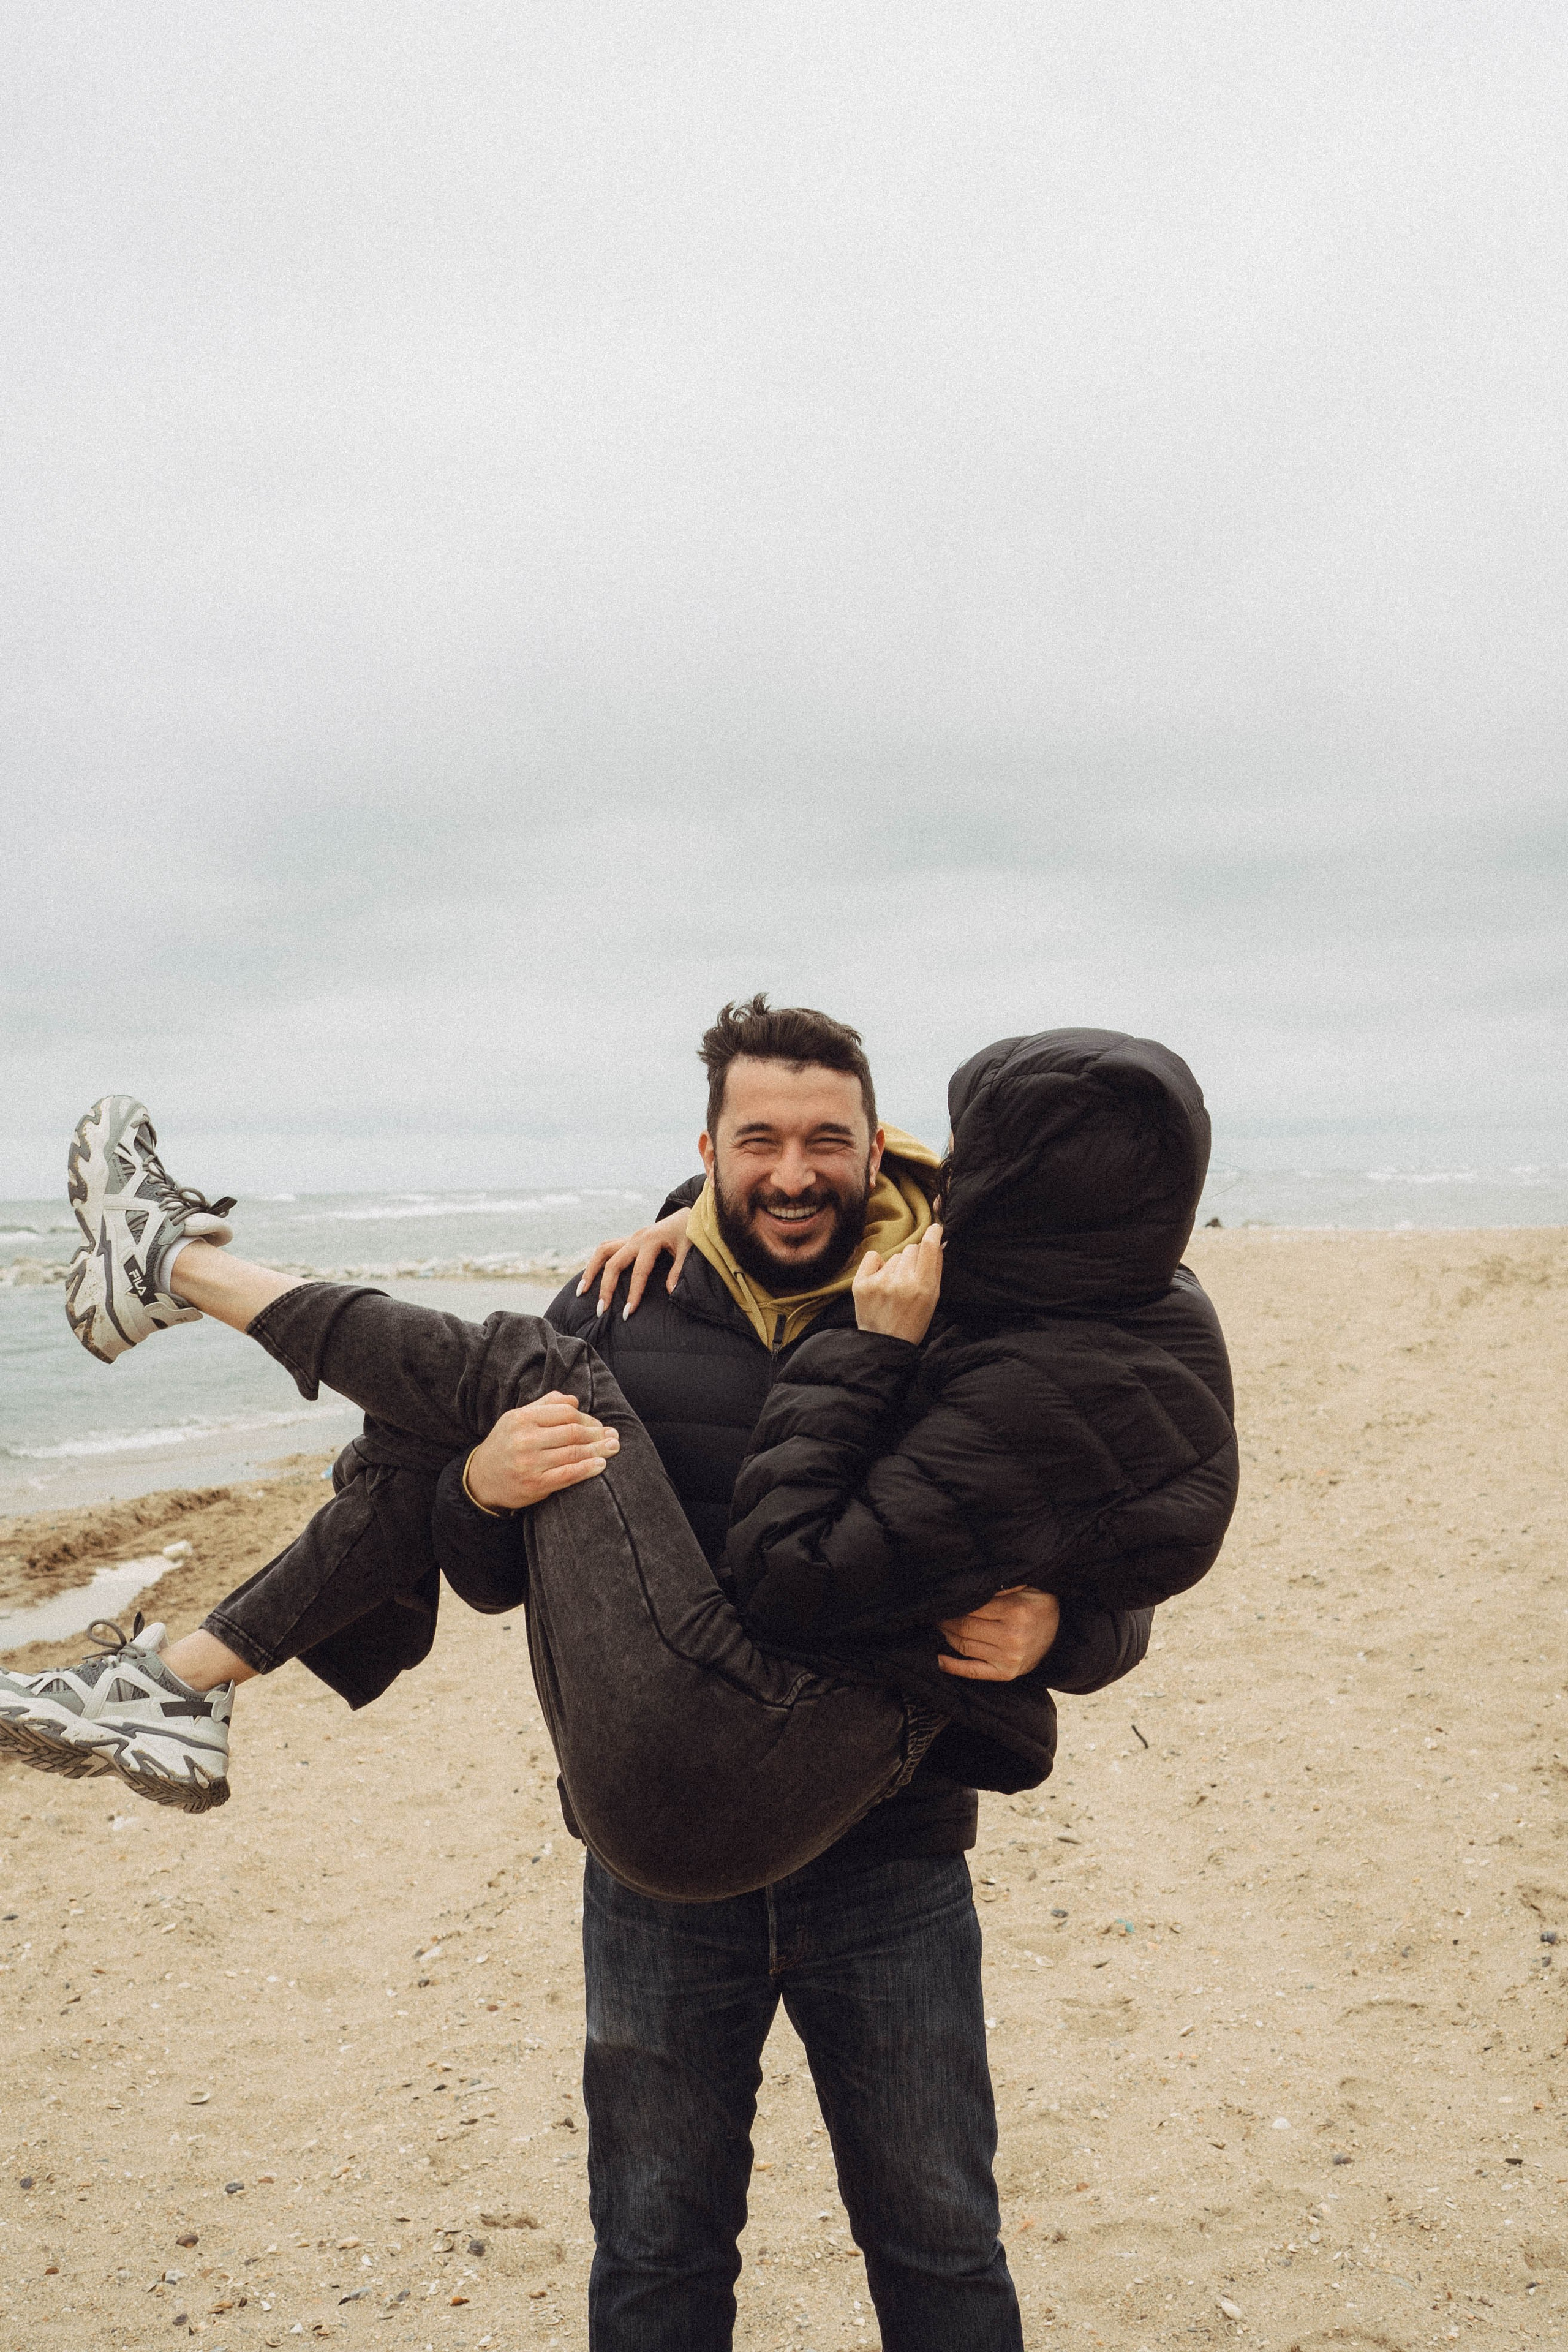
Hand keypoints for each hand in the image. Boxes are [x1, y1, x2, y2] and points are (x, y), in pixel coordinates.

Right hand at [465, 1392, 620, 1510]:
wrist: (480, 1479)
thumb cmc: (505, 1445)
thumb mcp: (516, 1418)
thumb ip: (545, 1405)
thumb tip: (574, 1400)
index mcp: (522, 1418)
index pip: (565, 1413)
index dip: (587, 1418)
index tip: (599, 1424)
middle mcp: (525, 1439)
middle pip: (573, 1432)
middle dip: (597, 1434)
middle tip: (613, 1436)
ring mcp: (530, 1463)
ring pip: (574, 1453)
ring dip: (599, 1450)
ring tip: (614, 1447)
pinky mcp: (535, 1484)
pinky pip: (568, 1474)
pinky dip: (588, 1469)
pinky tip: (601, 1465)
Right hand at [577, 1208, 692, 1318]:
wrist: (689, 1214)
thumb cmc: (690, 1232)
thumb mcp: (689, 1249)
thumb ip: (679, 1270)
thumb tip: (670, 1292)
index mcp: (651, 1240)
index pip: (639, 1272)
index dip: (633, 1294)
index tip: (627, 1313)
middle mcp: (636, 1238)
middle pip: (613, 1263)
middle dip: (605, 1288)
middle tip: (601, 1310)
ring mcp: (630, 1237)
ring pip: (602, 1251)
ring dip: (591, 1271)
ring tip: (581, 1292)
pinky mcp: (629, 1239)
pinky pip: (606, 1248)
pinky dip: (596, 1262)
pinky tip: (590, 1277)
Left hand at [852, 1222, 943, 1343]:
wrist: (884, 1343)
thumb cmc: (912, 1321)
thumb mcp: (932, 1299)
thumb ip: (936, 1270)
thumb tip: (938, 1243)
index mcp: (923, 1286)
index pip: (928, 1247)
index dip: (933, 1234)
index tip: (935, 1229)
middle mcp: (901, 1281)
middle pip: (911, 1249)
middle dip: (913, 1259)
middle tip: (910, 1278)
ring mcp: (879, 1282)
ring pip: (894, 1256)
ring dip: (896, 1266)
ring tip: (894, 1287)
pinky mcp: (861, 1284)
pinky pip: (873, 1257)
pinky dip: (877, 1265)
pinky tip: (879, 1282)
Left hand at [937, 1586, 1060, 1681]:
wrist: (1062, 1634)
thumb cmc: (1039, 1606)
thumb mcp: (1027, 1587)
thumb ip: (1001, 1585)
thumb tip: (970, 1584)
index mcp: (1016, 1611)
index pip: (972, 1607)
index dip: (954, 1603)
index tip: (944, 1599)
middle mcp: (1011, 1637)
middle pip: (965, 1627)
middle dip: (946, 1619)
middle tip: (935, 1611)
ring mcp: (1008, 1658)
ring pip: (964, 1646)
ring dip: (946, 1635)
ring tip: (939, 1625)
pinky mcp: (1006, 1673)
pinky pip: (973, 1672)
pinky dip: (953, 1666)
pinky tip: (939, 1659)